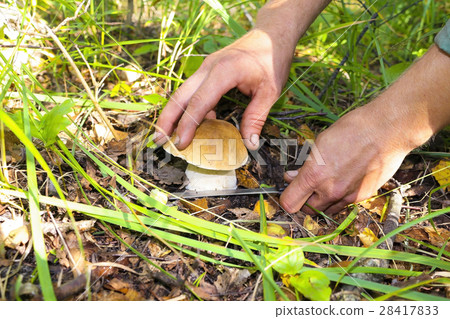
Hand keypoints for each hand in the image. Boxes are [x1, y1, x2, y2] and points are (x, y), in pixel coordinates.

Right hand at [154, 29, 293, 149]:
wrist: (271, 34)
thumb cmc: (272, 60)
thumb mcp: (270, 91)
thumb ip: (256, 118)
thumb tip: (249, 144)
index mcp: (223, 72)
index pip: (199, 102)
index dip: (188, 125)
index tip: (180, 143)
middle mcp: (208, 68)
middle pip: (180, 95)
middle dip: (167, 119)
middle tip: (158, 141)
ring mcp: (205, 67)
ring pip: (183, 92)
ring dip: (174, 114)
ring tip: (168, 135)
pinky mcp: (208, 70)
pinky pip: (193, 90)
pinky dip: (190, 107)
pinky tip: (196, 124)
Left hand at [280, 104, 411, 214]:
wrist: (387, 130)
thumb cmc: (352, 130)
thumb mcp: (320, 142)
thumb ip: (305, 164)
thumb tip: (291, 176)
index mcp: (313, 175)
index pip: (289, 202)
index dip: (286, 197)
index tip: (289, 189)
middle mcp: (329, 190)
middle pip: (306, 210)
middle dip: (303, 200)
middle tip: (306, 186)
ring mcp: (346, 196)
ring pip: (324, 210)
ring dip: (320, 202)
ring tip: (324, 184)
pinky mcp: (361, 197)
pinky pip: (342, 206)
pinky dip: (336, 200)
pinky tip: (340, 183)